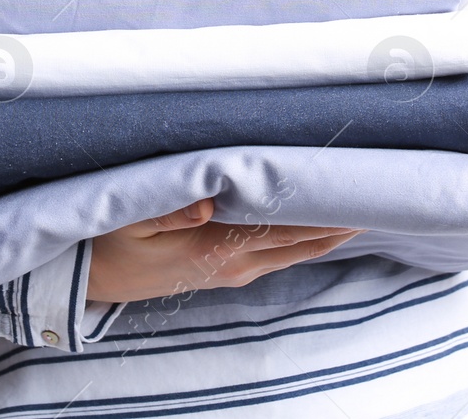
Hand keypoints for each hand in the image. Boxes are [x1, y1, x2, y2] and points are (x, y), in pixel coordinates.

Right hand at [86, 197, 363, 303]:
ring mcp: (234, 270)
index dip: (323, 211)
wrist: (88, 281)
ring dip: (330, 229)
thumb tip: (208, 201)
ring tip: (364, 202)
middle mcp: (235, 263)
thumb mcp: (127, 220)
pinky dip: (307, 235)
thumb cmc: (106, 242)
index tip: (356, 188)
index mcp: (216, 248)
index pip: (285, 227)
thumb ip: (169, 210)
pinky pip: (281, 251)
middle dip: (341, 219)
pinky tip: (324, 221)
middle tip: (379, 191)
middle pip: (303, 241)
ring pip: (297, 249)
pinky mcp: (227, 269)